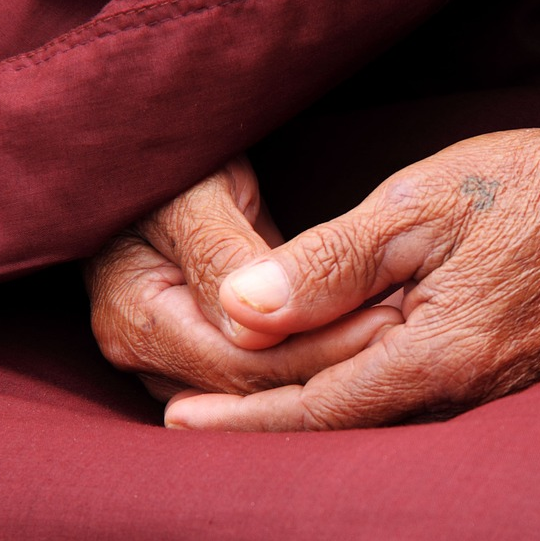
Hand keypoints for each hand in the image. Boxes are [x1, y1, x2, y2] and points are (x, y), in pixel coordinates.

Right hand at [84, 157, 401, 401]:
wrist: (161, 151)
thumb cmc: (172, 157)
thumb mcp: (195, 191)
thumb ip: (220, 256)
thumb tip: (253, 327)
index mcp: (133, 318)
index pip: (236, 364)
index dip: (316, 349)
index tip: (386, 320)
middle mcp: (145, 355)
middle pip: (252, 387)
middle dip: (332, 363)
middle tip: (406, 329)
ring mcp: (173, 360)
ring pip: (262, 389)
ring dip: (329, 366)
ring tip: (398, 333)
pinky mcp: (209, 349)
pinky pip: (266, 371)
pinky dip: (315, 354)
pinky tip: (367, 333)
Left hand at [164, 95, 539, 430]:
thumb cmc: (534, 188)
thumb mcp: (420, 205)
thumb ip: (330, 262)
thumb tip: (244, 310)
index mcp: (439, 357)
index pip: (315, 410)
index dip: (241, 422)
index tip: (177, 427)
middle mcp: (468, 398)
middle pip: (344, 429)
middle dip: (264, 426)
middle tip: (187, 417)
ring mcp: (498, 401)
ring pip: (381, 425)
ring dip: (310, 418)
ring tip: (241, 407)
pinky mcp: (515, 387)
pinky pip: (421, 410)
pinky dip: (363, 403)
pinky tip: (333, 384)